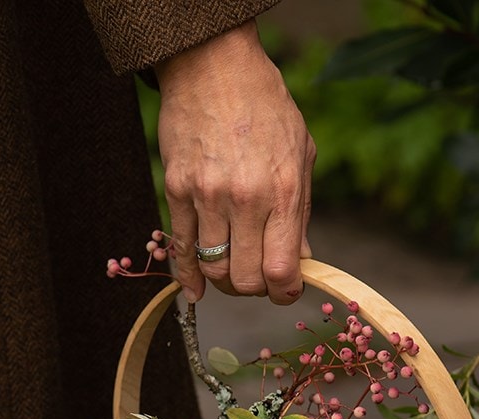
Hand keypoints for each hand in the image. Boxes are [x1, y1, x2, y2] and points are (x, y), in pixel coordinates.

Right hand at [155, 20, 314, 304]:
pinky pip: (181, 249)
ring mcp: (207, 196)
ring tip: (232, 270)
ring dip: (224, 280)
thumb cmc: (265, 106)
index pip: (282, 270)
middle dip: (254, 288)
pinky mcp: (177, 190)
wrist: (213, 65)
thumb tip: (301, 260)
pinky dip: (188, 277)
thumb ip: (300, 212)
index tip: (285, 291)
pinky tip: (195, 291)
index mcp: (284, 191)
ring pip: (213, 269)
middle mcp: (245, 198)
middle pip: (246, 278)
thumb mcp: (300, 153)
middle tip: (257, 278)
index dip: (285, 292)